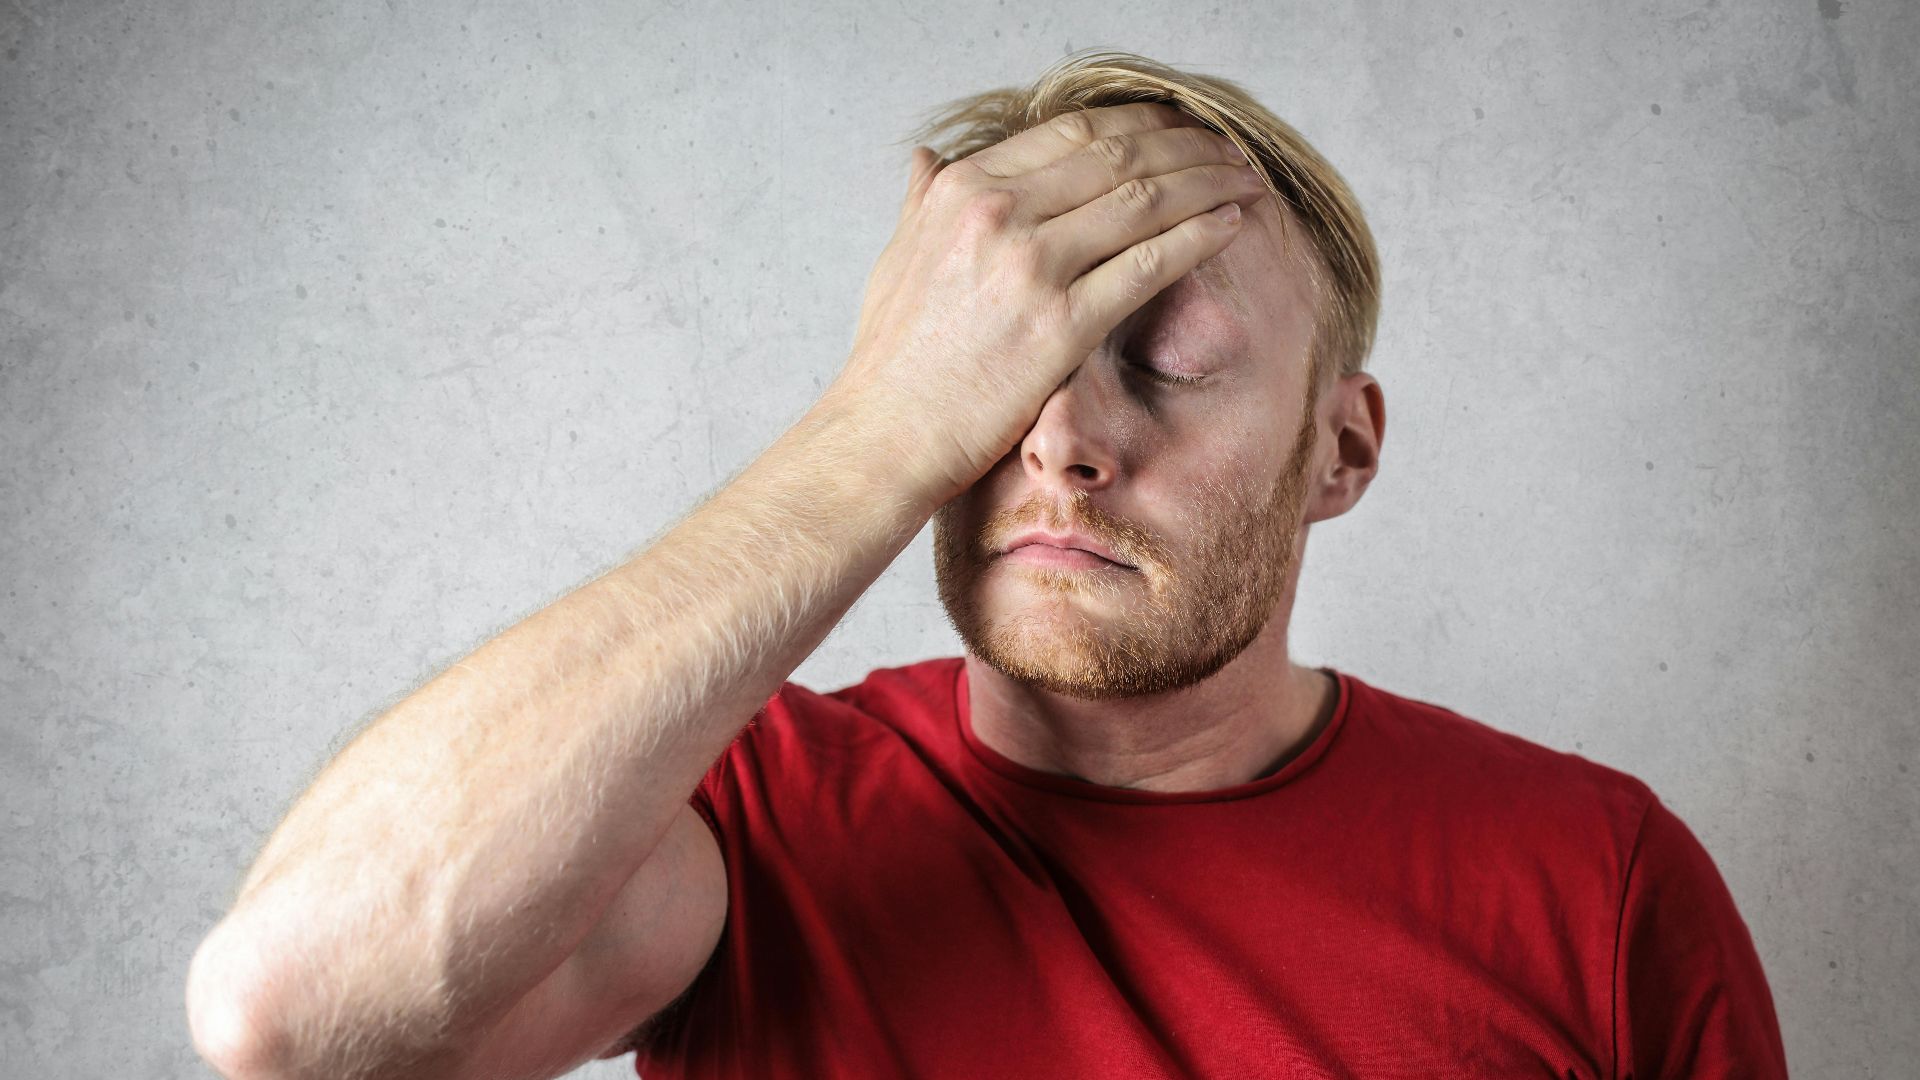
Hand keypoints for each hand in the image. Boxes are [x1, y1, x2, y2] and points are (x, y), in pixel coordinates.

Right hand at [823, 102, 1268, 507]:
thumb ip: (922, 201)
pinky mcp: (1061, 325)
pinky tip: (1231, 226)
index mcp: (963, 189)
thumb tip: (930, 158)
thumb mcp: (896, 257)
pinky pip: (1150, 264)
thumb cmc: (892, 358)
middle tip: (1229, 150)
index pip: (1073, 131)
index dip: (1140, 123)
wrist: (885, 436)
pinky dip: (1199, 236)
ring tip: (1245, 181)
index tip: (1178, 128)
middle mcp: (998, 214)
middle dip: (1188, 145)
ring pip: (1145, 200)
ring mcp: (1031, 267)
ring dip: (1208, 182)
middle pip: (1119, 154)